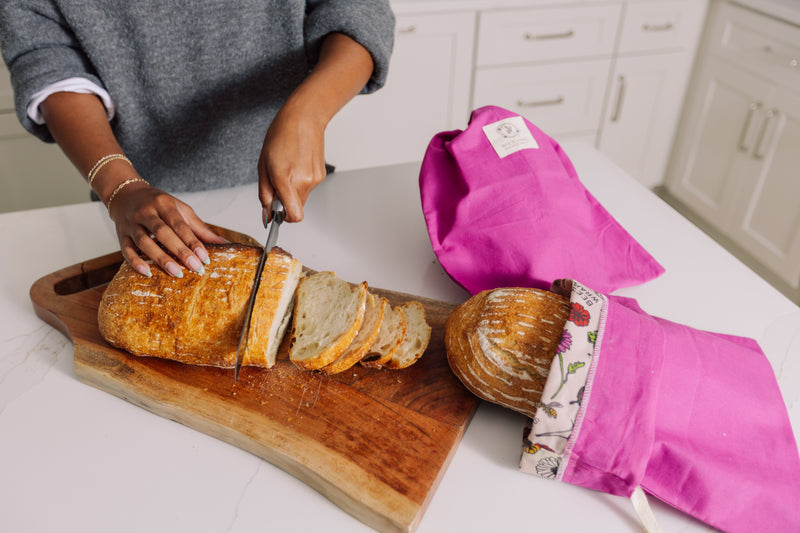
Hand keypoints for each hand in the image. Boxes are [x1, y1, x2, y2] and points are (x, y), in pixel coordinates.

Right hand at [107, 180, 226, 276]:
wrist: (126, 194)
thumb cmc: (158, 204)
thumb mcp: (180, 210)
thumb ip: (200, 228)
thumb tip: (224, 243)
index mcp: (164, 204)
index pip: (180, 224)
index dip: (192, 241)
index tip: (204, 258)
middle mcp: (146, 212)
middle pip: (163, 232)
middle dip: (180, 250)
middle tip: (195, 267)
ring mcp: (131, 224)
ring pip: (144, 241)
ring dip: (160, 258)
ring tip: (176, 273)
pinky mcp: (121, 235)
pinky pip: (126, 250)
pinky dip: (135, 262)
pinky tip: (147, 272)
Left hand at [257, 100, 326, 223]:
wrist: (304, 118)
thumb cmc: (281, 136)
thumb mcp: (263, 165)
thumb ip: (264, 193)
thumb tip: (267, 215)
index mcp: (285, 179)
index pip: (294, 216)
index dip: (284, 218)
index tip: (277, 211)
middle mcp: (303, 182)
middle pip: (296, 208)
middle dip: (286, 201)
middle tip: (279, 183)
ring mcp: (314, 179)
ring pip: (302, 197)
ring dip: (293, 190)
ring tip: (288, 168)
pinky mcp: (321, 175)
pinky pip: (309, 187)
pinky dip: (301, 181)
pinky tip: (298, 164)